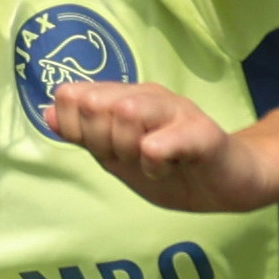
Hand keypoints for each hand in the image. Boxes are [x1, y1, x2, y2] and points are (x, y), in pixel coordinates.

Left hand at [44, 78, 274, 211]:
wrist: (231, 181)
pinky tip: (164, 169)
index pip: (74, 97)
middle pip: (95, 105)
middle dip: (102, 140)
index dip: (77, 128)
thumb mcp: (119, 156)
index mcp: (125, 97)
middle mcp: (148, 96)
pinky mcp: (201, 134)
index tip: (103, 148)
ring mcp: (176, 112)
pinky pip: (159, 143)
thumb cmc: (174, 166)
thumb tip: (47, 112)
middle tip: (129, 157)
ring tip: (148, 163)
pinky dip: (153, 162)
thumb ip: (86, 135)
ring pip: (126, 113)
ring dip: (127, 148)